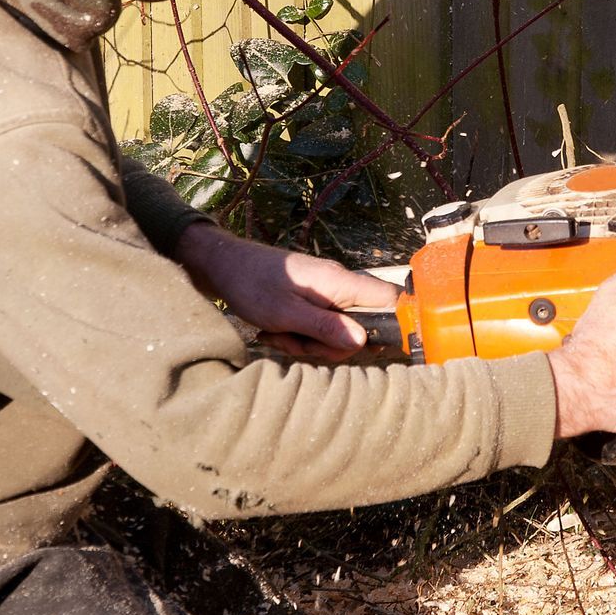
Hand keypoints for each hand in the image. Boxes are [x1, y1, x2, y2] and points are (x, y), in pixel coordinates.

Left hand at [173, 223, 398, 361]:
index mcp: (340, 283)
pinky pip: (317, 328)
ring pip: (335, 333)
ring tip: (277, 335)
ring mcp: (325, 294)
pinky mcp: (311, 302)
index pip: (389, 298)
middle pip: (360, 329)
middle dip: (329, 346)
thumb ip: (325, 328)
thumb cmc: (251, 285)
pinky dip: (297, 337)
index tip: (374, 349)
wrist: (222, 265)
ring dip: (307, 343)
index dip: (393, 324)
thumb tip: (364, 343)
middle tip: (298, 343)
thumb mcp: (286, 313)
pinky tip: (273, 332)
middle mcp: (339, 286)